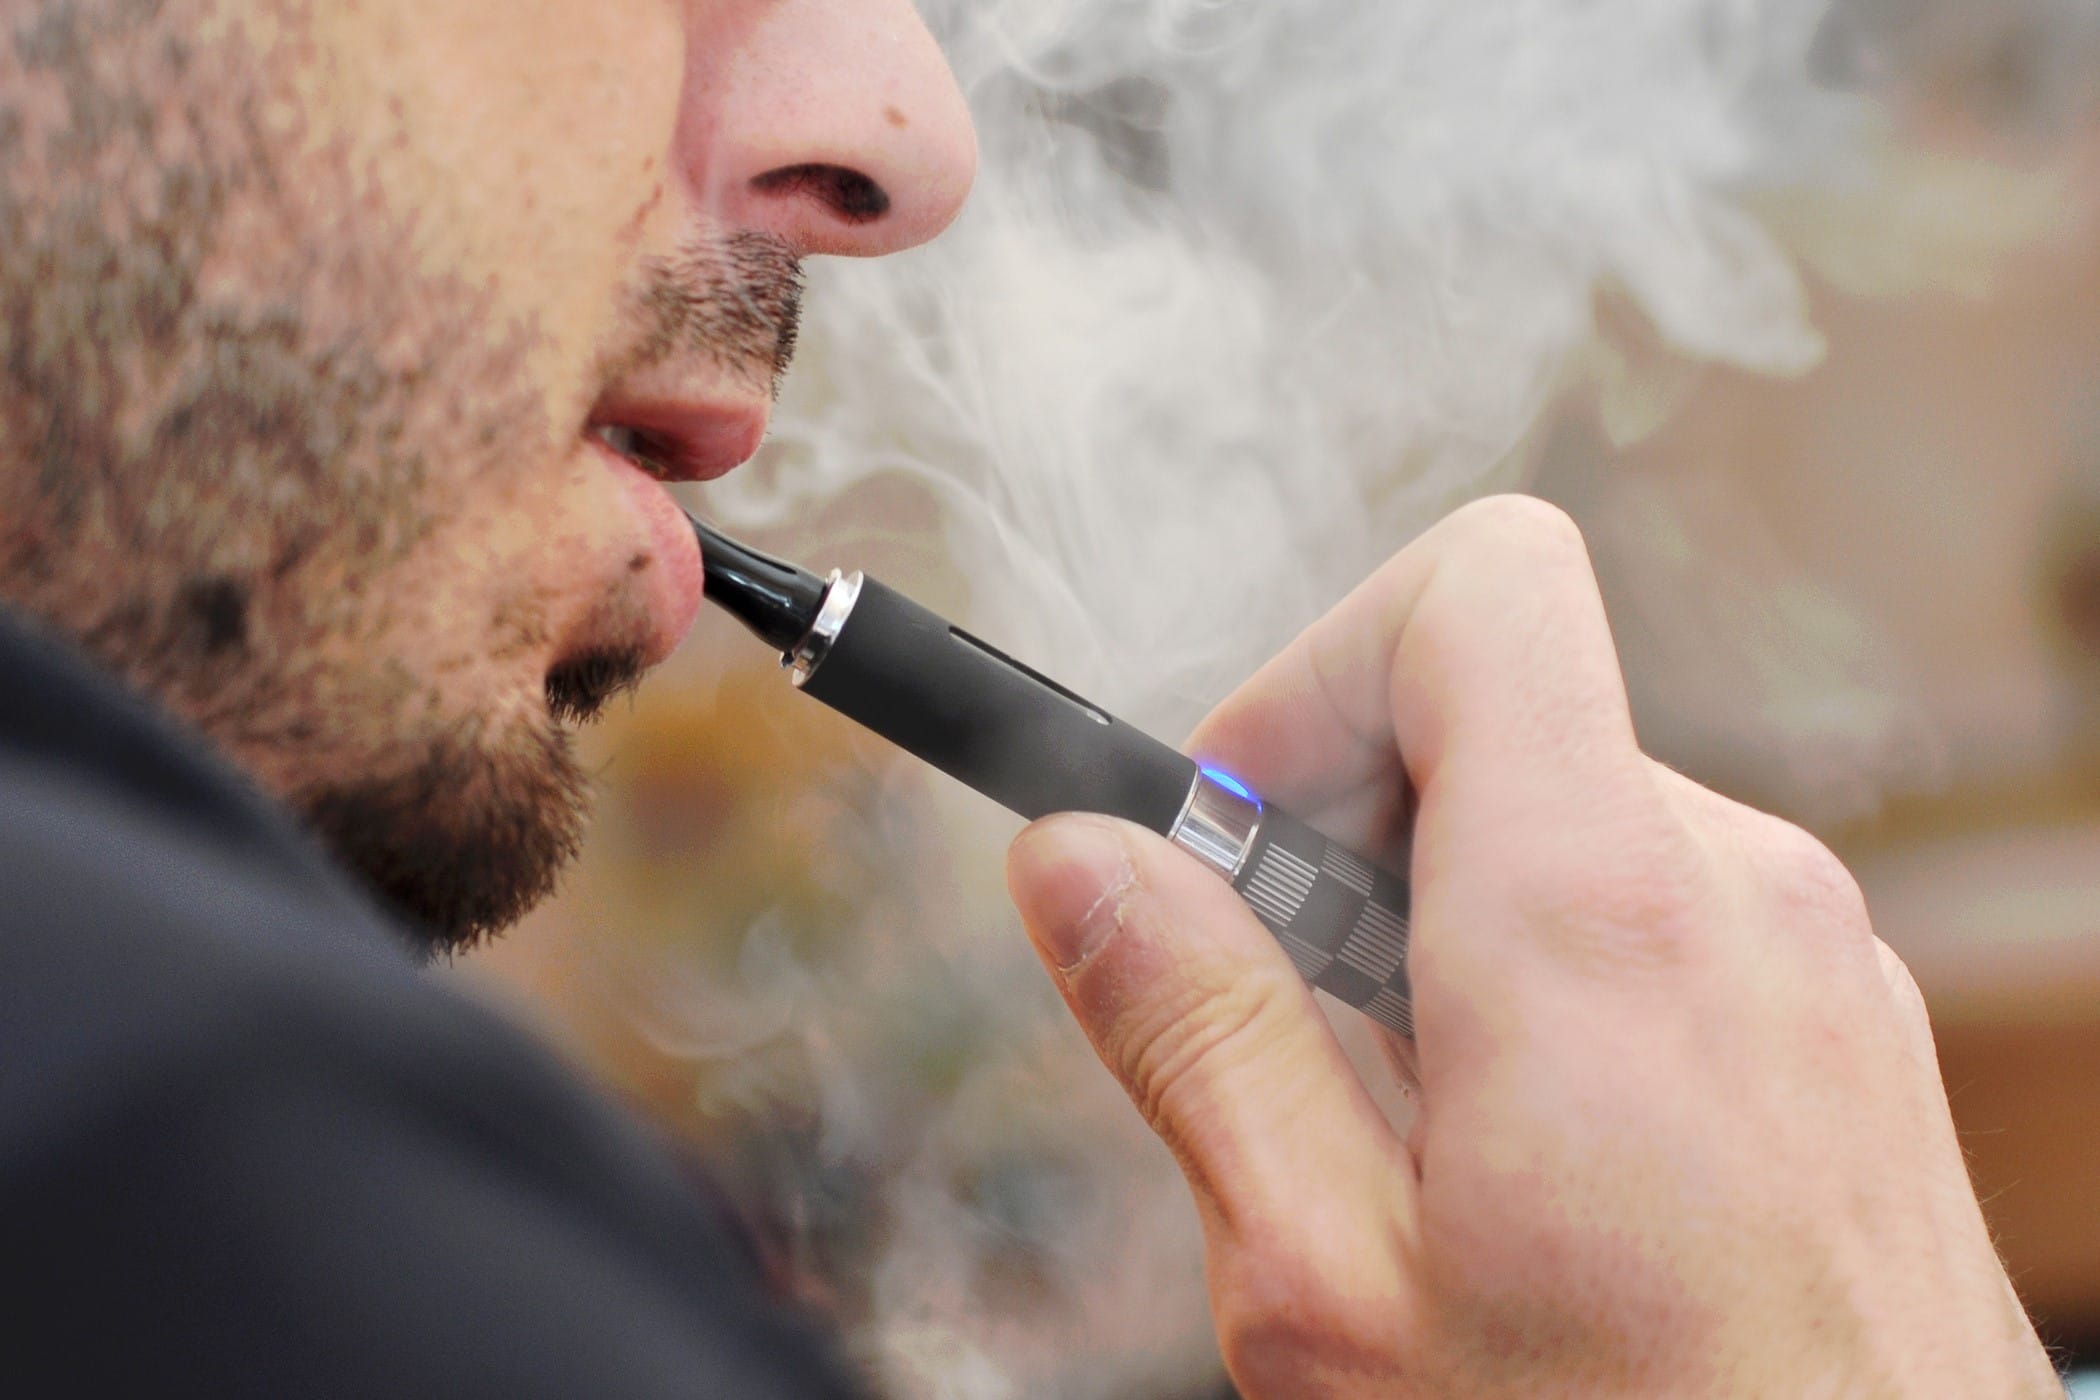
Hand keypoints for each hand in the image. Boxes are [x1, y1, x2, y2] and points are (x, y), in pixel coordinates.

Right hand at [1005, 496, 2058, 1397]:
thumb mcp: (1334, 1286)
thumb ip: (1199, 1036)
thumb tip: (1073, 858)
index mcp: (1594, 918)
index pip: (1476, 588)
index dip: (1318, 676)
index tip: (1241, 842)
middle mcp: (1736, 888)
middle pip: (1491, 714)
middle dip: (1346, 835)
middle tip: (1291, 1031)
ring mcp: (1811, 948)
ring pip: (1561, 819)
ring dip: (1438, 923)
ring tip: (1416, 1132)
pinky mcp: (1839, 1013)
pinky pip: (1655, 904)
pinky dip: (1548, 972)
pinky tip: (1529, 1155)